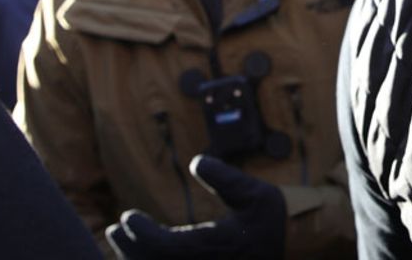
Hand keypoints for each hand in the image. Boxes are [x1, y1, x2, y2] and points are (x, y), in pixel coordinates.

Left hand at [105, 155, 285, 258]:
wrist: (295, 245)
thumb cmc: (272, 217)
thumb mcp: (254, 192)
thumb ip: (224, 177)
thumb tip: (197, 161)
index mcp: (215, 247)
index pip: (164, 247)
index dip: (140, 234)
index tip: (127, 216)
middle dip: (130, 249)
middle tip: (116, 229)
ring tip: (123, 242)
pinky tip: (143, 256)